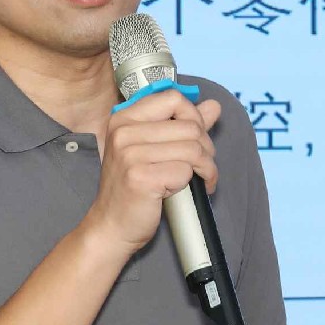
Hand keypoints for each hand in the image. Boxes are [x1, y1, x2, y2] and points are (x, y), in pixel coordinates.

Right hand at [85, 90, 221, 252]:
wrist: (111, 226)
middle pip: (189, 126)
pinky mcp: (141, 178)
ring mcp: (130, 154)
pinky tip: (186, 192)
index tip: (196, 137)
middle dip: (206, 148)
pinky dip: (195, 184)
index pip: (173, 98)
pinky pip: (186, 171)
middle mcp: (124, 132)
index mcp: (124, 118)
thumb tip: (213, 106)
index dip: (194, 117)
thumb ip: (182, 124)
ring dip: (205, 168)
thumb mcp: (153, 149)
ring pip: (193, 149)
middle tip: (202, 166)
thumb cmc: (132, 189)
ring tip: (200, 179)